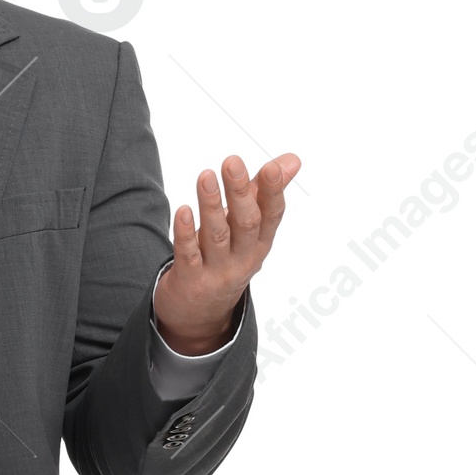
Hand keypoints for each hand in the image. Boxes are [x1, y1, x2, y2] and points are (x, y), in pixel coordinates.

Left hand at [152, 152, 300, 352]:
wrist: (200, 315)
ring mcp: (217, 271)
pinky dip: (186, 233)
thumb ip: (265, 193)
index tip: (271, 167)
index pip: (272, 215)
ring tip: (205, 176)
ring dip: (211, 206)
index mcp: (260, 243)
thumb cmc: (227, 259)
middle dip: (240, 193)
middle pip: (246, 224)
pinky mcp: (190, 280)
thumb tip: (293, 160)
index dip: (273, 192)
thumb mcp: (250, 231)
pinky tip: (183, 211)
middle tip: (232, 162)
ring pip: (217, 236)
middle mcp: (242, 258)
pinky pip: (189, 255)